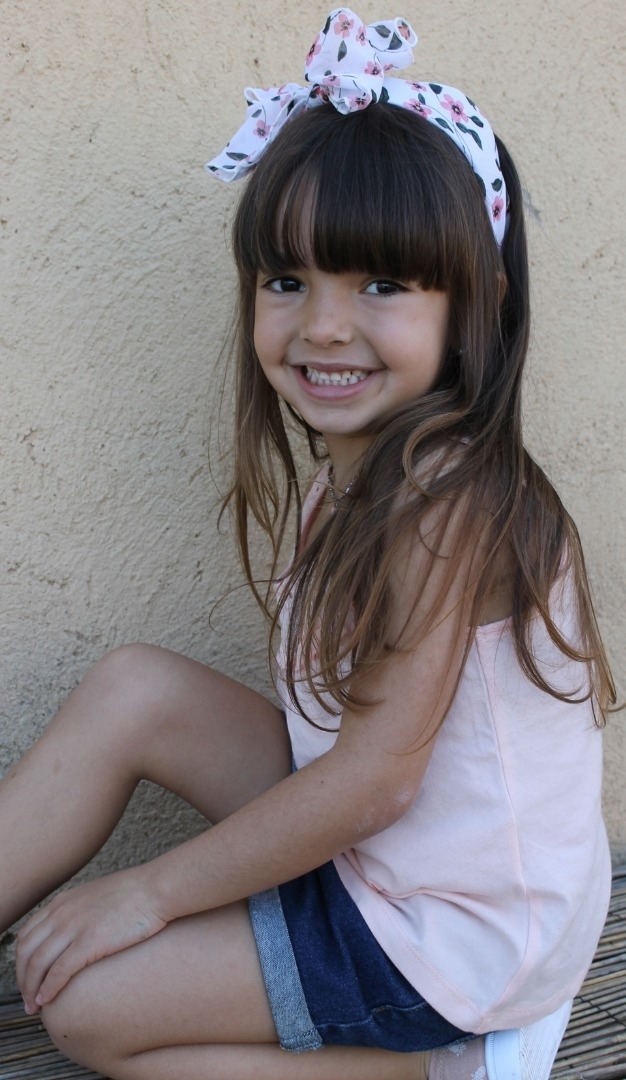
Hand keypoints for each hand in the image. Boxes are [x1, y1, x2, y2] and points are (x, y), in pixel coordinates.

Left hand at [17, 867, 166, 1011]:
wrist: (156, 889)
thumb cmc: (135, 894)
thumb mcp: (96, 896)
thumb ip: (79, 912)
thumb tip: (77, 931)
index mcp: (62, 902)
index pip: (27, 935)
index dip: (22, 961)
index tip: (28, 978)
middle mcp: (61, 913)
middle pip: (26, 952)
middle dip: (22, 979)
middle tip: (28, 998)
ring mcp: (73, 927)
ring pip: (37, 964)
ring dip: (31, 989)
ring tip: (35, 1007)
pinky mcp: (89, 942)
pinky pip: (58, 972)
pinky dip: (47, 989)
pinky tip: (47, 1000)